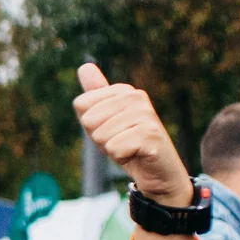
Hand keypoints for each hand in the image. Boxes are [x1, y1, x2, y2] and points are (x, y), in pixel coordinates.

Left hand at [73, 64, 192, 207]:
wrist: (158, 172)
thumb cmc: (129, 145)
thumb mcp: (106, 120)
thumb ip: (96, 95)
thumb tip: (84, 66)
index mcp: (124, 91)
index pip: (81, 104)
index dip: (91, 125)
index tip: (111, 130)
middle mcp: (137, 96)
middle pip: (88, 120)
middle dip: (100, 138)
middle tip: (122, 142)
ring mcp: (145, 114)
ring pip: (100, 135)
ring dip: (112, 149)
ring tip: (130, 148)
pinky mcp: (150, 134)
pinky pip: (114, 148)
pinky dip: (122, 157)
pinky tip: (138, 155)